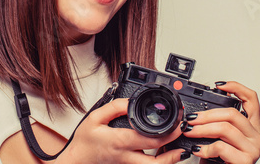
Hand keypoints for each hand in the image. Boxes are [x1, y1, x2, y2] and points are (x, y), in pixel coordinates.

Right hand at [56, 98, 188, 163]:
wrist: (76, 161)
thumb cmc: (84, 141)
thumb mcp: (94, 118)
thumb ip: (114, 107)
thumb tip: (130, 101)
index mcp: (119, 142)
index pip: (148, 140)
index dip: (167, 134)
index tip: (178, 125)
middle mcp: (126, 156)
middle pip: (155, 163)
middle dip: (174, 153)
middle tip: (183, 141)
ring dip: (168, 161)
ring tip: (179, 150)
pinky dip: (159, 162)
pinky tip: (164, 153)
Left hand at [182, 81, 259, 163]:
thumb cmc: (222, 162)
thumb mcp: (221, 138)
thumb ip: (217, 123)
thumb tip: (197, 111)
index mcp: (253, 127)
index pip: (252, 99)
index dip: (236, 87)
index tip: (219, 85)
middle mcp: (257, 137)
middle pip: (232, 113)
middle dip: (206, 114)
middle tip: (191, 119)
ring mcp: (253, 149)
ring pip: (225, 128)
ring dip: (202, 129)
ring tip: (189, 131)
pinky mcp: (246, 161)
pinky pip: (221, 147)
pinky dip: (206, 148)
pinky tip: (199, 150)